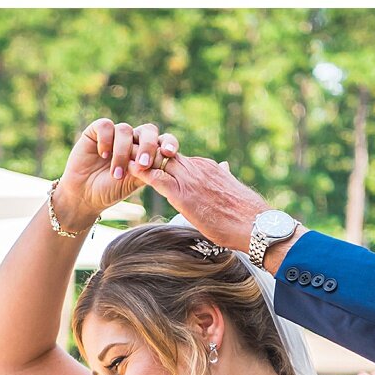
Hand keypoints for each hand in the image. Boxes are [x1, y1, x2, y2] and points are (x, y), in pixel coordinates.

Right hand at [54, 119, 179, 231]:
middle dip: (148, 146)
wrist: (85, 195)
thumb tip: (164, 158)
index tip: (170, 153)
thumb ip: (150, 169)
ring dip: (122, 153)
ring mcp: (114, 134)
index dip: (169, 142)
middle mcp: (132, 139)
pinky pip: (106, 126)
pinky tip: (103, 155)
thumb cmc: (111, 190)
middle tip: (144, 164)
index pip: (162, 140)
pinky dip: (106, 141)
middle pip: (148, 130)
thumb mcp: (134, 182)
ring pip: (125, 130)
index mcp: (146, 150)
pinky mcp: (96, 131)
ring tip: (116, 173)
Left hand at [129, 152, 272, 252]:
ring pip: (157, 161)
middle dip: (145, 153)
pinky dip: (140, 172)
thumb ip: (224, 177)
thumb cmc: (247, 215)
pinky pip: (157, 177)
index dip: (160, 158)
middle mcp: (198, 168)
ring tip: (118, 155)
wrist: (256, 225)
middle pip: (165, 154)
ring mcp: (190, 179)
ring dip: (138, 158)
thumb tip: (225, 169)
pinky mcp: (184, 194)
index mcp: (208, 168)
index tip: (146, 157)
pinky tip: (126, 169)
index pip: (178, 159)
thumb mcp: (232, 189)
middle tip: (123, 149)